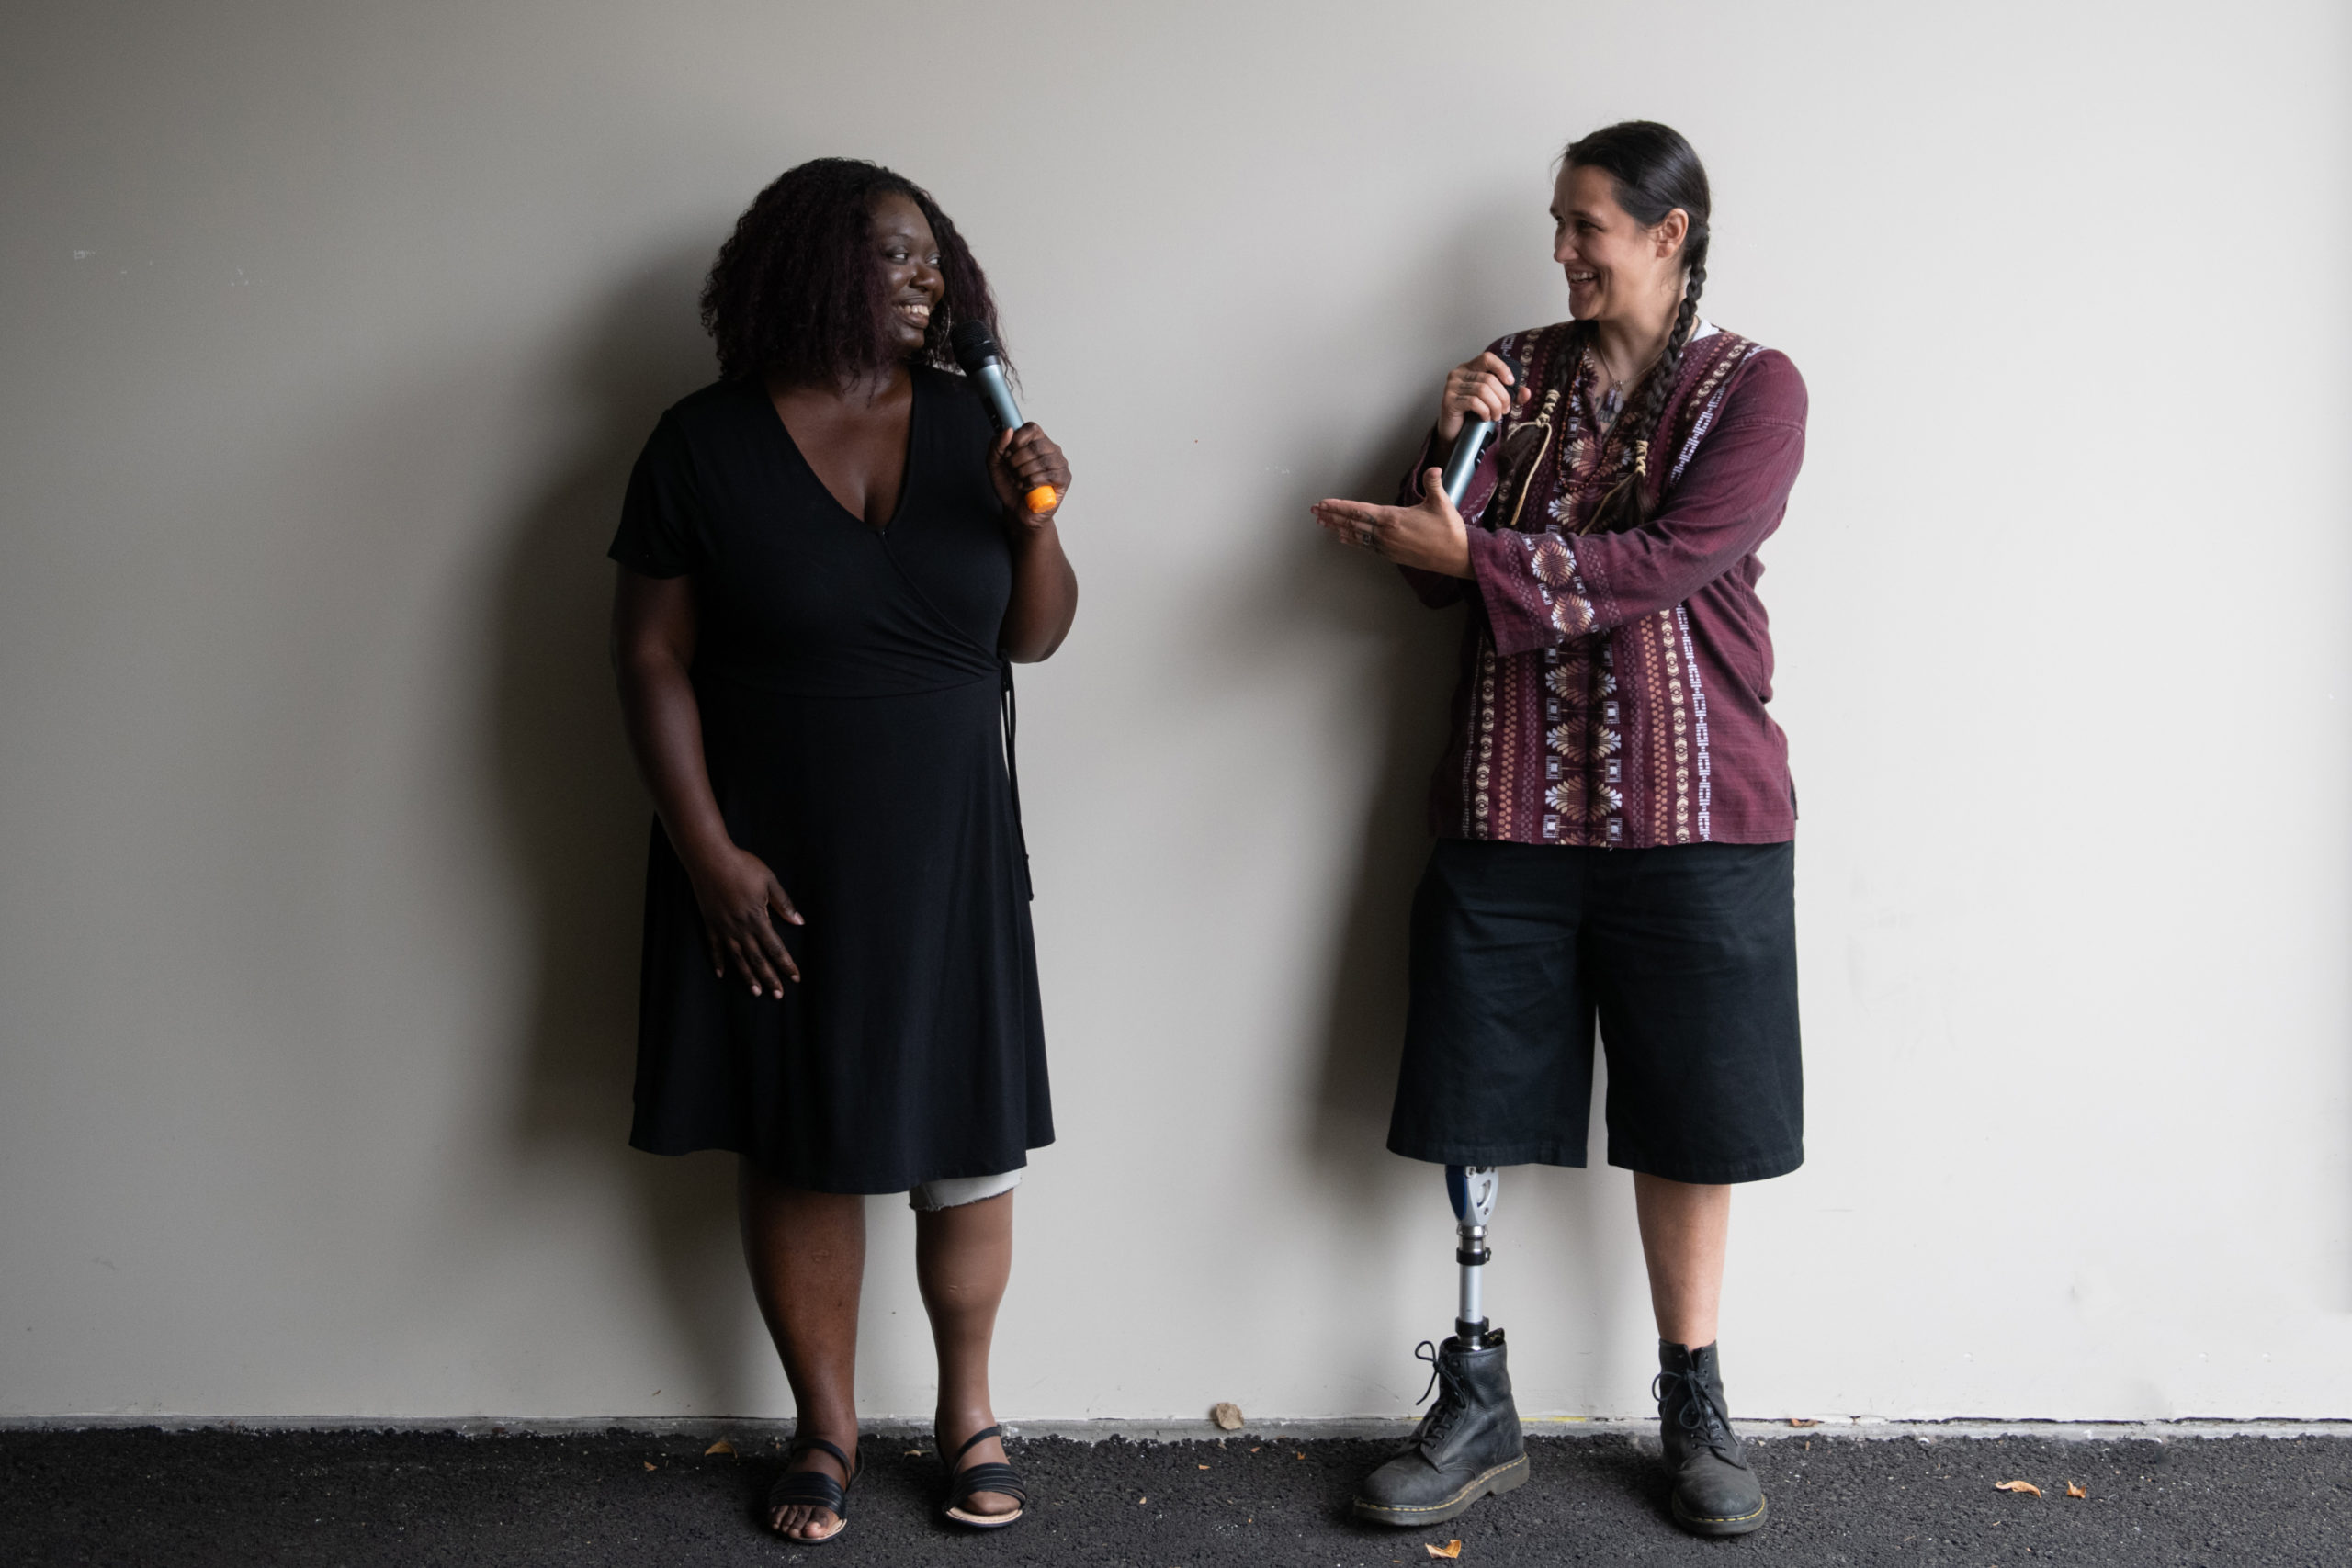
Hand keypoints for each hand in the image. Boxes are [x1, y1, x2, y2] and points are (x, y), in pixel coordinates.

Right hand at [682, 841, 802, 995]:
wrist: (709, 858)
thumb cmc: (742, 865)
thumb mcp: (769, 881)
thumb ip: (783, 903)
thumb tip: (799, 921)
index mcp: (757, 918)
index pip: (776, 948)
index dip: (786, 964)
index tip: (795, 978)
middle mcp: (741, 928)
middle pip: (758, 959)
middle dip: (770, 978)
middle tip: (778, 995)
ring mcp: (723, 928)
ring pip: (738, 958)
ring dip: (747, 976)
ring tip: (756, 992)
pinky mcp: (710, 923)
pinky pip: (715, 947)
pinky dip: (718, 961)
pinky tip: (721, 974)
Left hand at [989, 423, 1070, 524]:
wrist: (1016, 511)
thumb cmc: (1009, 486)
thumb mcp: (995, 465)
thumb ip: (996, 446)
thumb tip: (1008, 431)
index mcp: (1036, 441)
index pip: (1031, 428)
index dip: (1017, 439)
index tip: (1009, 452)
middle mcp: (1050, 449)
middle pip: (1035, 445)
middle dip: (1017, 461)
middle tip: (1013, 471)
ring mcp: (1059, 463)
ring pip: (1041, 460)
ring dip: (1024, 473)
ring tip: (1020, 480)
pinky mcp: (1064, 478)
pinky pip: (1049, 475)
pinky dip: (1033, 482)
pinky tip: (1028, 486)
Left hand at [1311, 471, 1472, 577]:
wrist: (1457, 557)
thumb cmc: (1449, 531)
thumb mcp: (1442, 503)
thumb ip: (1433, 483)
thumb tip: (1433, 469)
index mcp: (1393, 519)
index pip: (1359, 510)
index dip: (1340, 506)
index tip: (1325, 503)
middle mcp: (1386, 534)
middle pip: (1352, 523)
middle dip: (1332, 516)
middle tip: (1315, 511)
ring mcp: (1387, 546)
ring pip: (1356, 535)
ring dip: (1338, 528)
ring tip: (1322, 523)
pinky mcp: (1392, 555)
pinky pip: (1366, 546)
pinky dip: (1352, 541)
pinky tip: (1343, 538)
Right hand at [1436, 351, 1528, 443]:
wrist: (1455, 432)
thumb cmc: (1474, 413)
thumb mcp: (1495, 401)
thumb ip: (1512, 395)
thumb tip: (1527, 392)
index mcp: (1469, 368)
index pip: (1487, 358)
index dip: (1502, 368)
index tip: (1511, 383)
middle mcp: (1458, 373)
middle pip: (1489, 378)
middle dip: (1502, 396)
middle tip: (1505, 409)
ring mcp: (1452, 386)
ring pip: (1482, 390)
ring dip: (1495, 406)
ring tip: (1496, 415)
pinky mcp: (1449, 400)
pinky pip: (1473, 402)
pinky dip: (1484, 411)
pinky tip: (1485, 417)